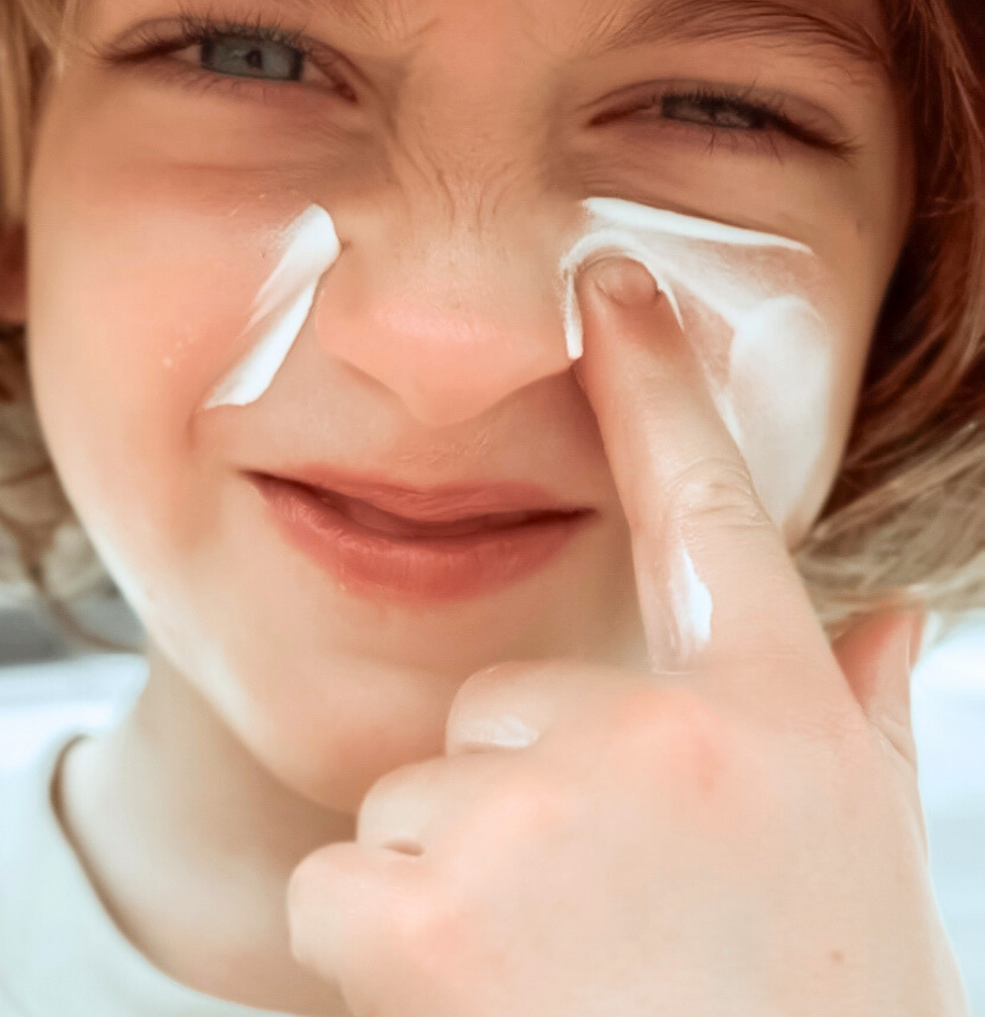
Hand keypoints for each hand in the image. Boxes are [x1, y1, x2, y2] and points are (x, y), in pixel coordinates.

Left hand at [286, 256, 967, 1016]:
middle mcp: (655, 733)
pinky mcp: (421, 904)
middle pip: (493, 708)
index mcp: (763, 715)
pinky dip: (374, 953)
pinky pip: (340, 883)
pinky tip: (473, 1012)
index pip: (704, 507)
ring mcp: (535, 809)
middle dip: (514, 808)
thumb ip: (849, 722)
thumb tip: (886, 613)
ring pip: (413, 796)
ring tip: (554, 984)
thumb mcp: (854, 868)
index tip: (610, 283)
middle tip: (596, 933)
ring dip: (452, 887)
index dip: (657, 384)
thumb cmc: (804, 1014)